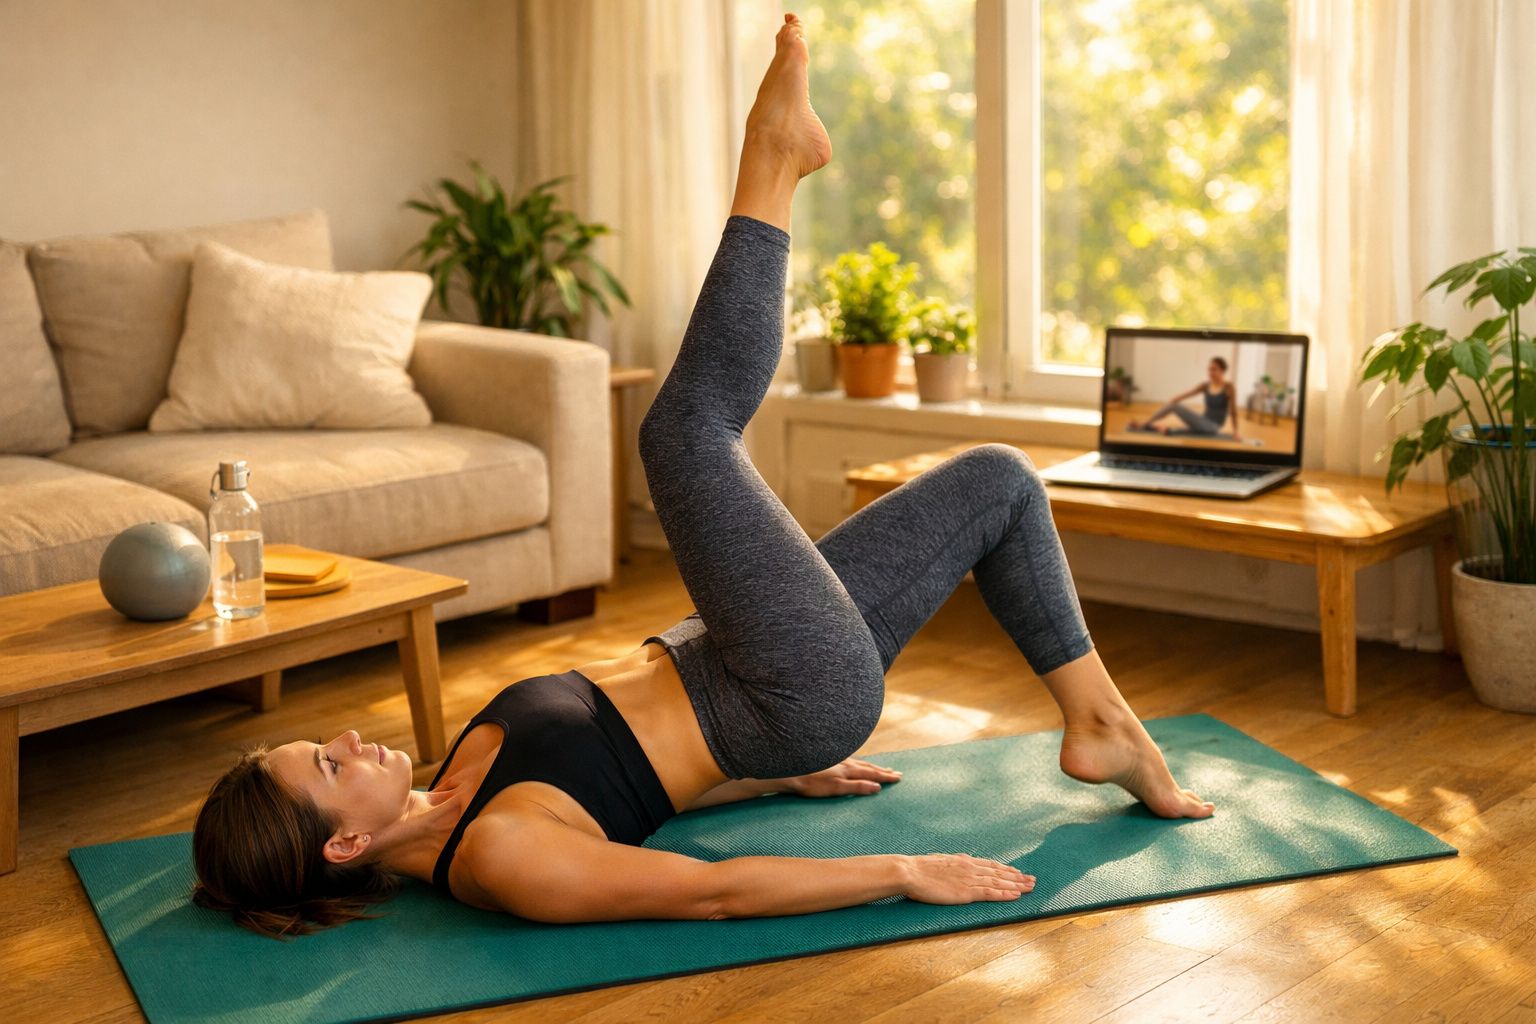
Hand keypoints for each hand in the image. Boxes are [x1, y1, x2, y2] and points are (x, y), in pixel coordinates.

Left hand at [788, 758, 901, 797]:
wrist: (792, 771)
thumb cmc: (813, 783)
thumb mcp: (836, 788)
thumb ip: (857, 787)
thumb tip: (877, 787)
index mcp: (849, 770)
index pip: (872, 773)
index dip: (886, 776)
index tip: (899, 778)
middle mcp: (846, 763)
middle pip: (868, 766)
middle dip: (883, 770)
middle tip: (896, 772)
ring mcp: (838, 760)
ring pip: (860, 762)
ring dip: (872, 766)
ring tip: (882, 767)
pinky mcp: (830, 760)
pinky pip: (850, 760)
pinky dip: (859, 763)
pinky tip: (856, 763)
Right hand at [902, 853, 1034, 904]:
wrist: (910, 872)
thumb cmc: (919, 868)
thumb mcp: (939, 861)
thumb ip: (952, 863)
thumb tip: (957, 862)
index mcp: (963, 860)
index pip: (990, 865)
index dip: (1005, 869)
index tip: (1017, 872)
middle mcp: (970, 868)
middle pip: (999, 873)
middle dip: (1017, 877)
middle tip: (1032, 880)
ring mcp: (969, 879)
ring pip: (999, 883)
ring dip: (1016, 885)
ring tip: (1030, 887)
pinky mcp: (966, 892)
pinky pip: (990, 893)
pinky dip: (1004, 894)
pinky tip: (1015, 895)